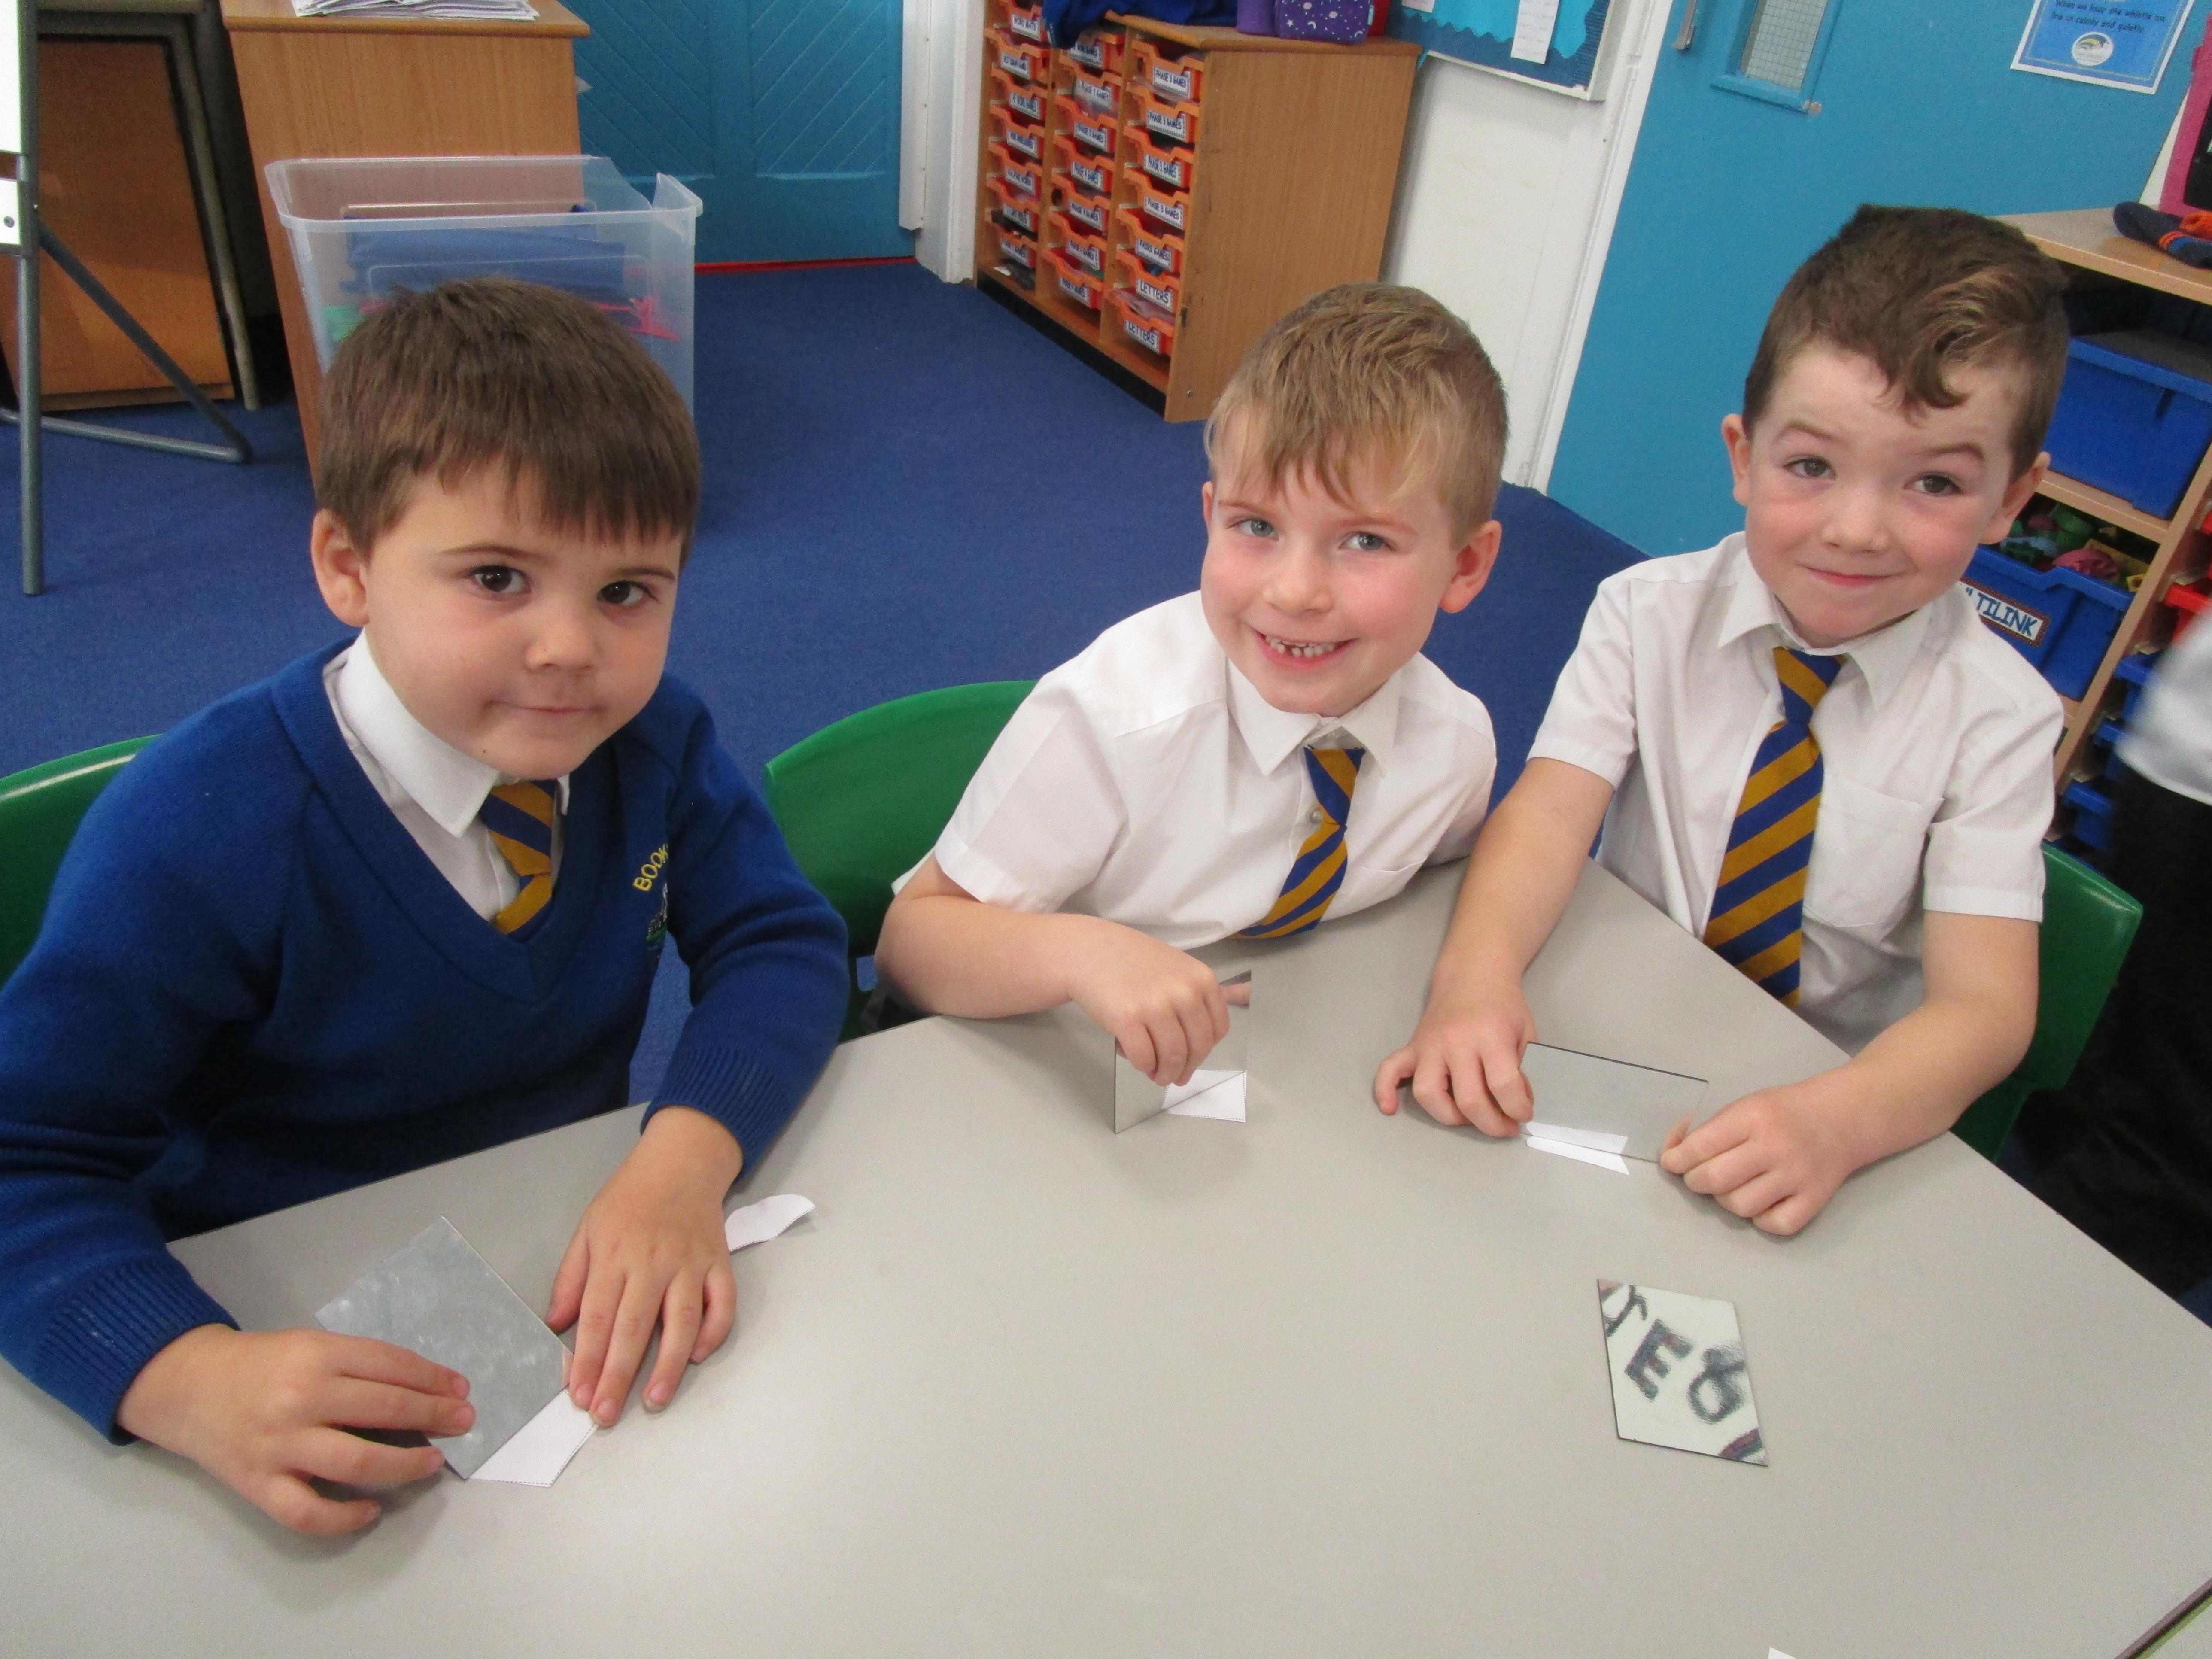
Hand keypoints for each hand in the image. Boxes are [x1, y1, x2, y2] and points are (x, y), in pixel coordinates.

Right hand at [115, 1323, 470, 1535]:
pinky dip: (345, 1518)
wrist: (188, 1387)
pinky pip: (308, 1512)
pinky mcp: (258, 1484)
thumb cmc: (262, 1364)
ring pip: (357, 1463)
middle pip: (384, 1409)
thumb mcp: (311, 1346)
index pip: (391, 1366)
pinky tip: (371, 1509)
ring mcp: (279, 1445)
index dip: (433, 1379)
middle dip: (434, 1416)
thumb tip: (423, 1389)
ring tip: (433, 1462)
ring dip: (405, 1466)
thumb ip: (358, 1365)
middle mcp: (301, 1399)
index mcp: (317, 1355)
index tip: (460, 1390)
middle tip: (464, 1421)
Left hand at [549, 1105, 742, 1424]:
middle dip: (619, 1375)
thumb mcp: (587, 1229)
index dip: (588, 1360)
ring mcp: (691, 1264)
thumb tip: (555, 1324)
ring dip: (669, 1366)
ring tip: (654, 1401)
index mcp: (615, 1254)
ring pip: (682, 1322)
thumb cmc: (628, 1199)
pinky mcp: (720, 1263)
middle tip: (605, 1415)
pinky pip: (723, 1304)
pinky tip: (698, 1356)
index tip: (579, 1395)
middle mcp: (654, 1262)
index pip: (599, 1317)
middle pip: (635, 1327)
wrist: (681, 1162)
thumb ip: (570, 1277)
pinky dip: (714, 1332)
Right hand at [1066, 920, 1241, 1085]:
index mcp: (1202, 979)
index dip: (1205, 1052)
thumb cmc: (1134, 963)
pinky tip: (1138, 1061)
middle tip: (1174, 1077)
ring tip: (1156, 1075)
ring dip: (1165, 1074)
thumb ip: (1192, 1005)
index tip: (1192, 1060)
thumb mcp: (1176, 972)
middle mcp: (1185, 992)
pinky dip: (1143, 1066)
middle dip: (1186, 1069)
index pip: (1218, 1030)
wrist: (1091, 950)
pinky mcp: (1127, 1019)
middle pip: (1198, 1047)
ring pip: (1172, 1057)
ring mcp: (1156, 1005)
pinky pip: (1144, 1058)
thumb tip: (1192, 1058)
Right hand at [1372, 977, 1534, 1136]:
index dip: (1518, 1108)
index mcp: (1489, 1036)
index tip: (1524, 1115)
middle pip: (1468, 1099)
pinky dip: (1385, 1090)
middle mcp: (1455, 1042)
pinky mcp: (1412, 1046)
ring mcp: (1429, 1045)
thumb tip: (1517, 1105)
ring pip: (1428, 1093)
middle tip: (1505, 1127)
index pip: (1503, 1085)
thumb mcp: (1525, 1033)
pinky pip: (1390, 1070)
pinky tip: (1390, 1108)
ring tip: (1468, 1117)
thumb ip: (1523, 1069)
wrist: (1472, 974)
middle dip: (1492, 1124)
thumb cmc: (1502, 1004)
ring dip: (1449, 1117)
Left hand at [1659, 1080, 1854, 1234]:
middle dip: (1695, 1182)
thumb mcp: (1745, 1105)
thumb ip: (1712, 1128)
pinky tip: (1760, 1203)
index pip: (1699, 1146)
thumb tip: (1674, 1154)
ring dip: (1726, 1201)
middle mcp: (1774, 1147)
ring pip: (1740, 1206)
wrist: (1841, 1118)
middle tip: (1699, 1177)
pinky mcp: (1815, 1199)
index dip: (1675, 1159)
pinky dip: (1760, 1220)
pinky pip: (1774, 1225)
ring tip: (1733, 1187)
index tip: (1672, 1162)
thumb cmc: (1782, 1112)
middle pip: (1715, 1179)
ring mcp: (1797, 1176)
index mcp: (1752, 1117)